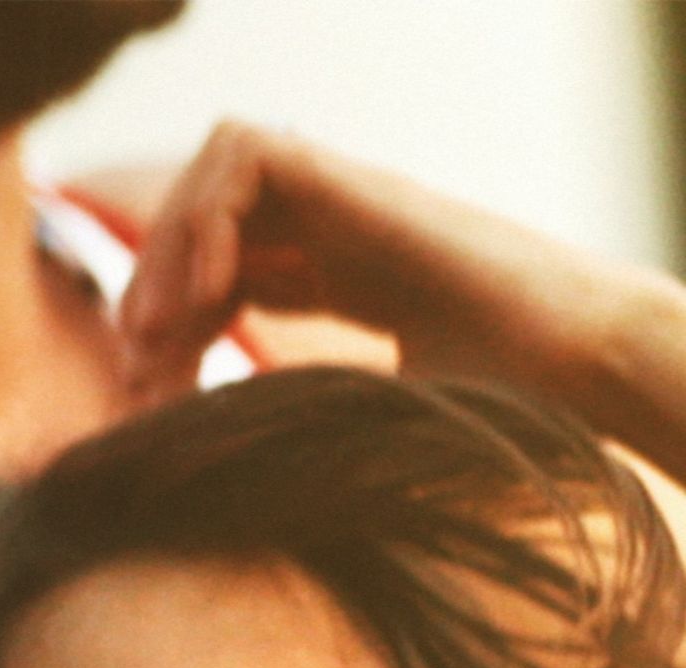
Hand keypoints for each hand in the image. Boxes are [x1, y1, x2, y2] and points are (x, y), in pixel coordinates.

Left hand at [119, 123, 685, 458]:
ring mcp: (347, 202)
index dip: (175, 325)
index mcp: (345, 277)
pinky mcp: (354, 182)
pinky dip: (207, 221)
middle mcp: (340, 231)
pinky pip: (246, 157)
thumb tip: (217, 480)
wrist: (561, 365)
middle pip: (211, 224)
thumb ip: (298, 427)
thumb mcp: (359, 423)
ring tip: (160, 331)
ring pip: (218, 174)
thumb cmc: (487, 408)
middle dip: (155, 287)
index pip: (228, 274)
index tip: (151, 395)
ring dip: (171, 246)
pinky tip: (208, 301)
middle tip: (136, 363)